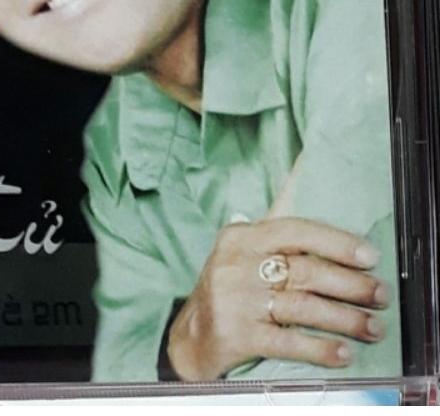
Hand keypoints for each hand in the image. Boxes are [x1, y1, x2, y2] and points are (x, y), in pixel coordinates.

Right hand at [166, 217, 387, 380]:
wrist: (191, 336)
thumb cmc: (230, 291)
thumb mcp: (242, 255)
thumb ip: (276, 239)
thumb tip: (322, 219)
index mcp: (241, 237)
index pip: (295, 231)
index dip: (336, 242)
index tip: (369, 256)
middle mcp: (236, 264)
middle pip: (305, 270)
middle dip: (351, 284)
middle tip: (380, 295)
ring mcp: (236, 300)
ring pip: (303, 306)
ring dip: (346, 318)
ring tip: (373, 327)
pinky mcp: (237, 334)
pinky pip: (288, 342)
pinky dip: (320, 348)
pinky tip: (343, 352)